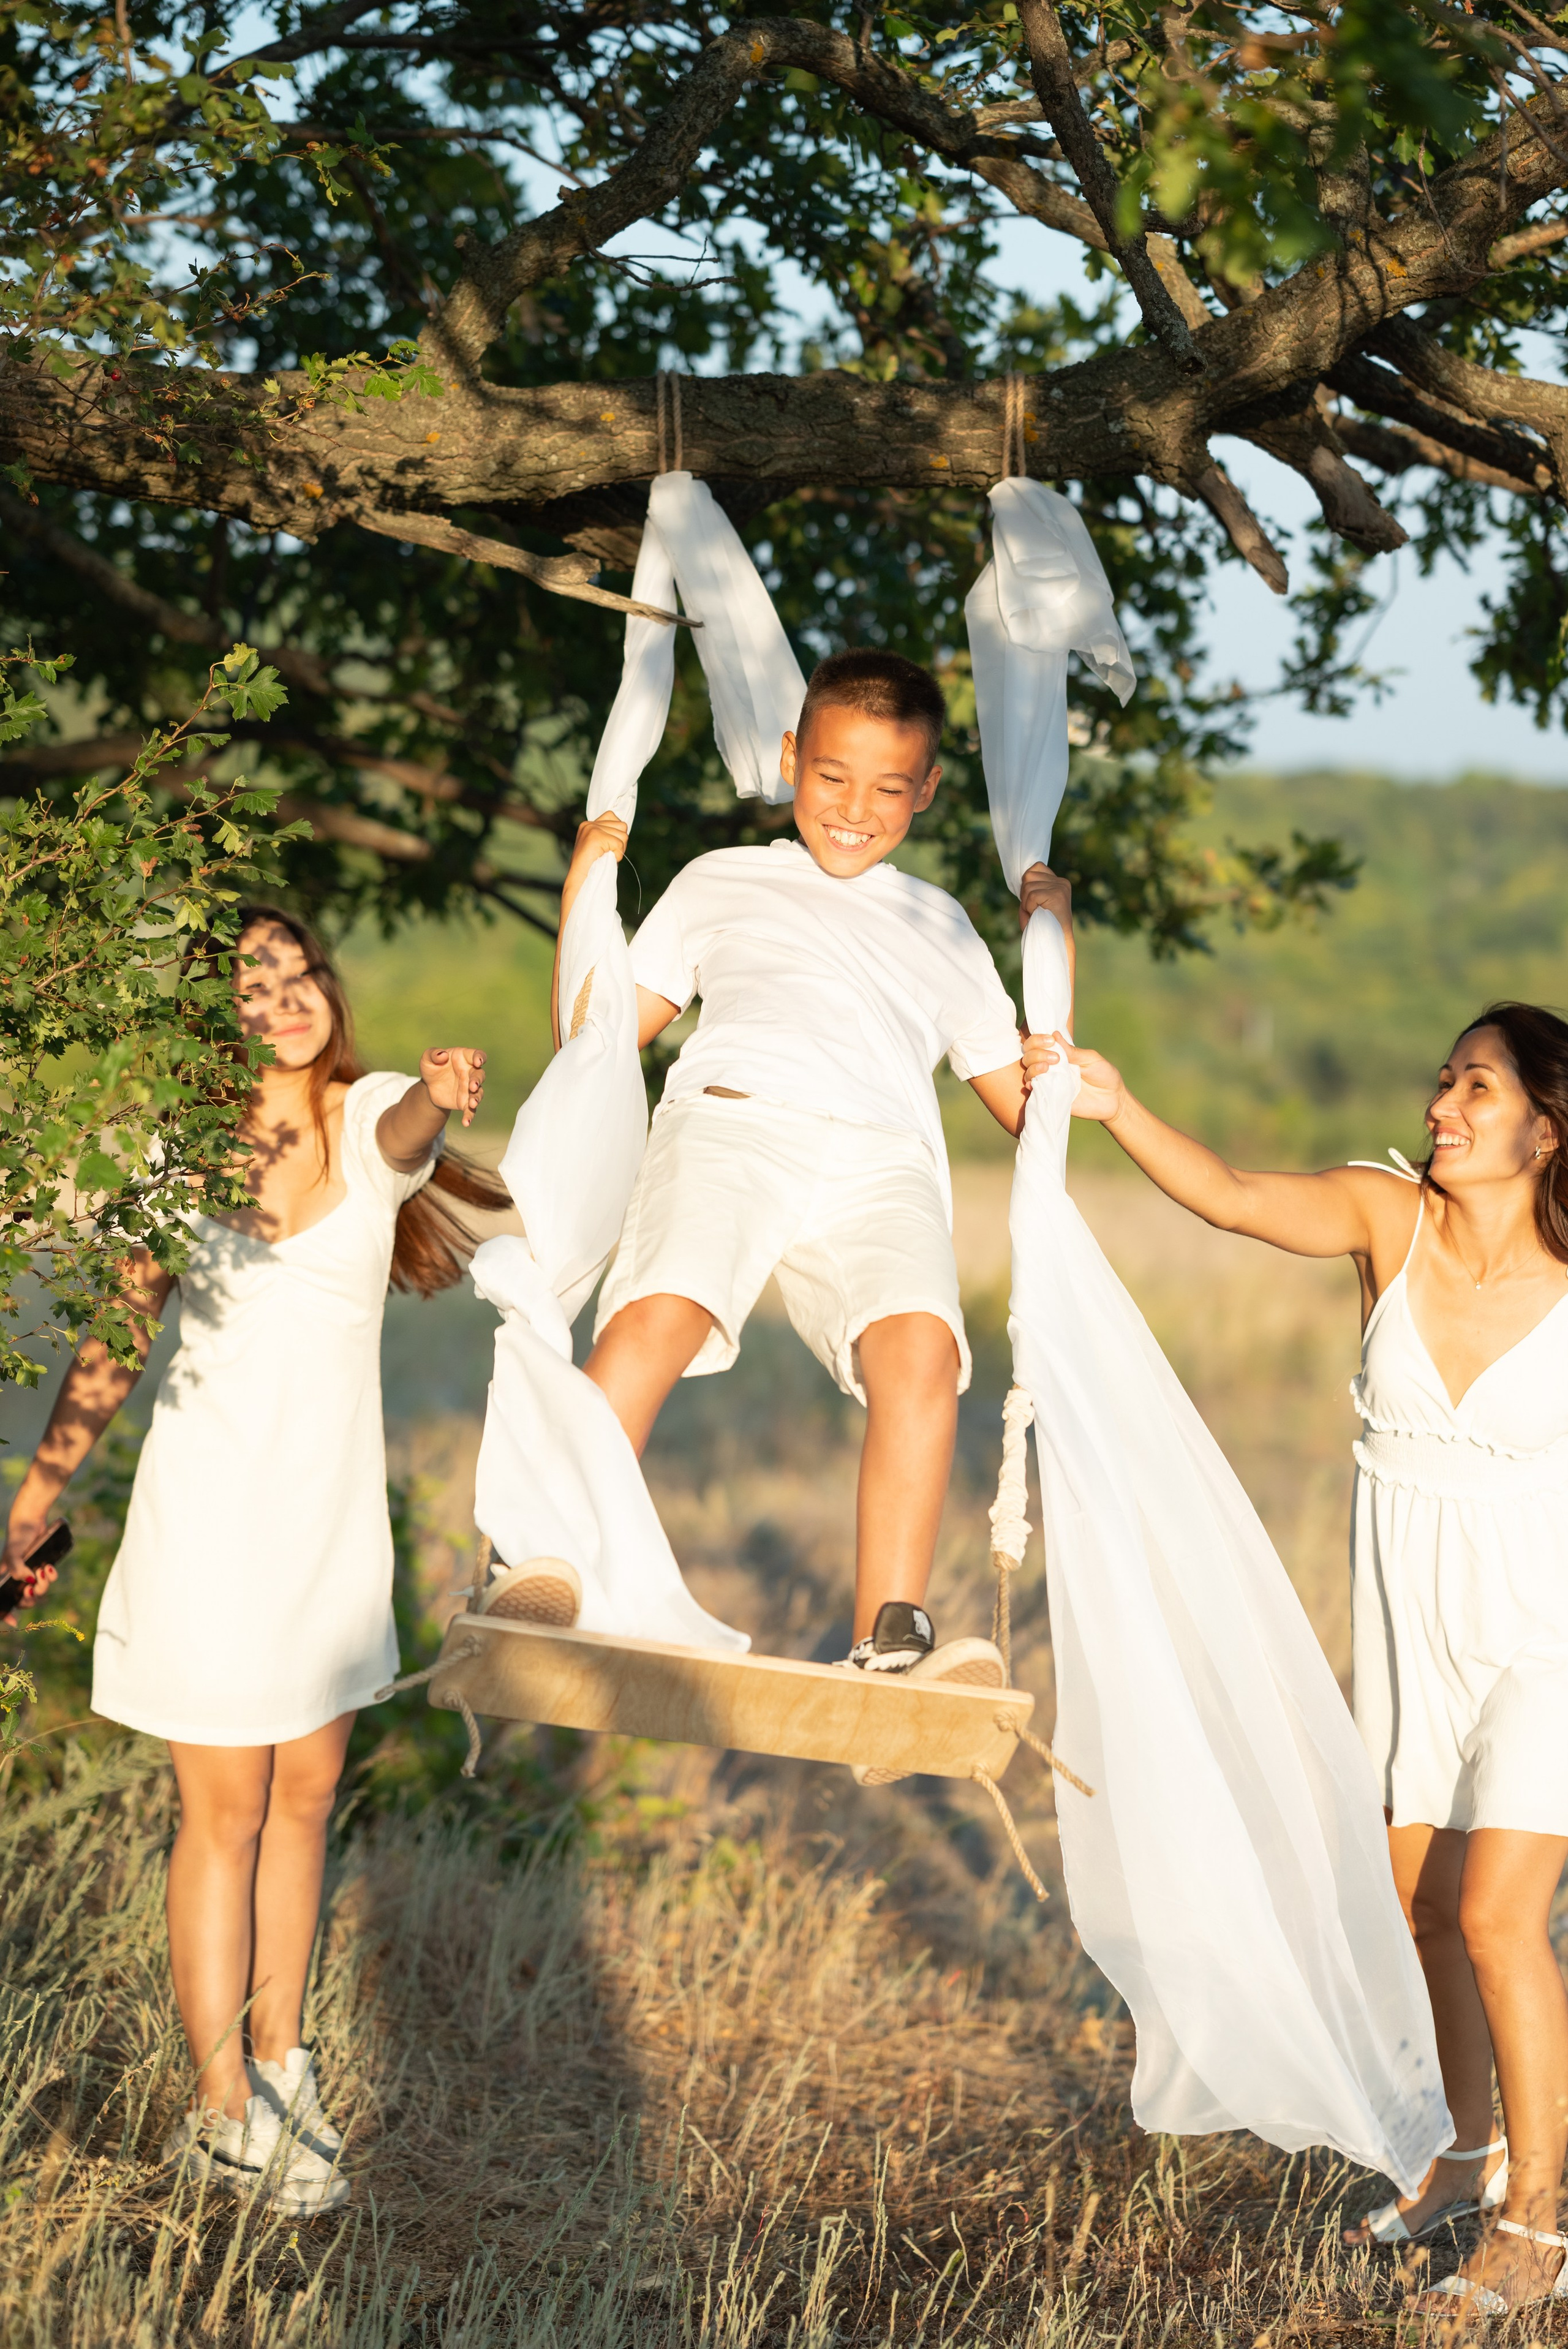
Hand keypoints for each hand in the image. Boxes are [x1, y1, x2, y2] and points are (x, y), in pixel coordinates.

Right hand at [2, 1504, 56, 1625]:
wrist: (32, 1521)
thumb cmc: (17, 1537)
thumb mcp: (14, 1554)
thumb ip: (18, 1569)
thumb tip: (29, 1583)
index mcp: (4, 1578)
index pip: (2, 1600)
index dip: (5, 1613)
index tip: (13, 1621)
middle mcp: (16, 1579)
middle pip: (24, 1600)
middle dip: (31, 1597)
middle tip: (33, 1588)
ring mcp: (29, 1574)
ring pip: (39, 1591)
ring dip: (43, 1585)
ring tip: (43, 1571)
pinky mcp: (41, 1568)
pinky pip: (49, 1580)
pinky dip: (51, 1576)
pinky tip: (49, 1567)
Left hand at [420, 1047, 485, 1129]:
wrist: (429, 1086)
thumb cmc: (432, 1067)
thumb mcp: (427, 1059)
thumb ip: (433, 1054)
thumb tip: (443, 1055)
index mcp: (464, 1058)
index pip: (477, 1055)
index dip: (480, 1057)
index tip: (477, 1062)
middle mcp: (470, 1073)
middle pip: (479, 1075)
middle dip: (477, 1081)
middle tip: (473, 1086)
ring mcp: (470, 1088)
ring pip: (478, 1093)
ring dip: (477, 1098)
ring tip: (472, 1103)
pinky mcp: (465, 1102)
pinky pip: (471, 1110)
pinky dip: (470, 1116)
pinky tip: (466, 1123)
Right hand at [568, 813, 628, 878]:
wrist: (579, 881)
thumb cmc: (591, 868)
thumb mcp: (599, 847)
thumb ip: (608, 835)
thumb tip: (624, 829)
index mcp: (588, 825)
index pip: (612, 816)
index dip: (617, 832)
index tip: (609, 846)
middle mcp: (589, 824)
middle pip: (622, 826)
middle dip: (620, 842)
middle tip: (609, 853)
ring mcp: (592, 829)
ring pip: (623, 835)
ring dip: (619, 849)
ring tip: (607, 856)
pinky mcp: (596, 837)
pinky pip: (619, 844)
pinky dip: (617, 855)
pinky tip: (606, 859)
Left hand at [1019, 864, 1071, 929]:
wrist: (1058, 942)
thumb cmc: (1044, 926)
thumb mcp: (1037, 904)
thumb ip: (1031, 890)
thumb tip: (1022, 879)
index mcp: (1059, 882)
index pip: (1036, 866)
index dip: (1028, 882)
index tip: (1031, 898)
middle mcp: (1061, 882)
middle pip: (1028, 875)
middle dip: (1024, 894)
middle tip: (1032, 908)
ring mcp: (1059, 887)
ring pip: (1027, 885)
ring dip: (1026, 902)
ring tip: (1036, 912)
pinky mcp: (1056, 895)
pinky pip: (1031, 895)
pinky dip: (1029, 907)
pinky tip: (1038, 914)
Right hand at [1022, 1033, 1125, 1121]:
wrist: (1113, 1100)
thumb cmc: (1104, 1075)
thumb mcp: (1091, 1059)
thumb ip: (1072, 1051)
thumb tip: (1054, 1034)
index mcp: (1060, 1055)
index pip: (1038, 1044)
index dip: (1038, 1040)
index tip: (1050, 1041)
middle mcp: (1051, 1068)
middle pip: (1028, 1057)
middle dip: (1036, 1053)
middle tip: (1055, 1058)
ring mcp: (1050, 1084)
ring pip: (1028, 1073)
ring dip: (1033, 1068)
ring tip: (1047, 1068)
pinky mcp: (1051, 1099)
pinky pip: (1035, 1093)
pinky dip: (1030, 1086)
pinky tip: (1034, 1084)